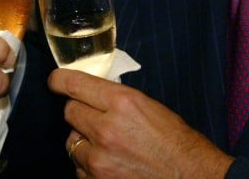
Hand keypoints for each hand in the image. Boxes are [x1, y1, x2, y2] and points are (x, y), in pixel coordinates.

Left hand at [48, 68, 232, 178]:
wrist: (193, 178)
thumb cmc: (178, 144)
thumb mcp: (149, 107)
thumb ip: (116, 100)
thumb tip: (92, 94)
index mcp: (122, 103)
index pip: (74, 84)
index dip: (60, 80)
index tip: (55, 81)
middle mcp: (106, 129)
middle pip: (70, 112)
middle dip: (81, 113)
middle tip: (97, 119)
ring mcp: (100, 159)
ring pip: (72, 141)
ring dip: (84, 142)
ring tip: (109, 147)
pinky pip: (79, 168)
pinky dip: (89, 166)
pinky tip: (110, 165)